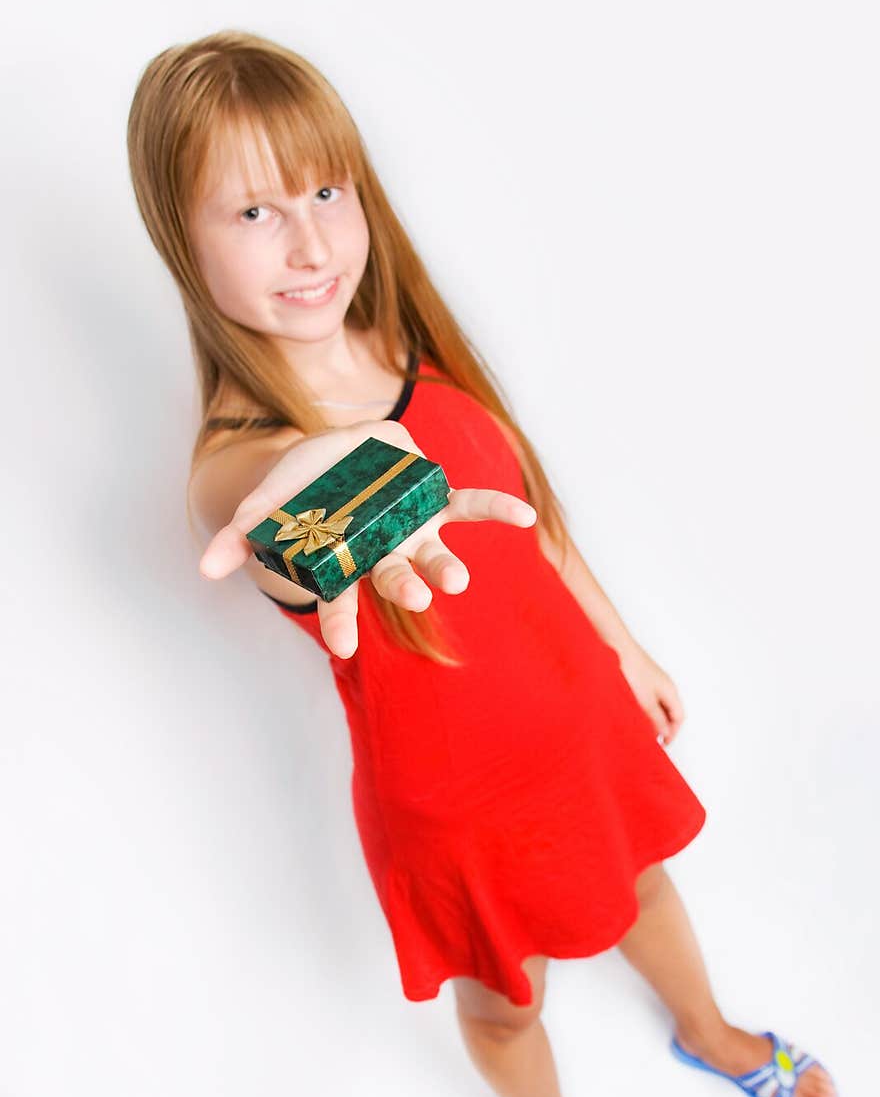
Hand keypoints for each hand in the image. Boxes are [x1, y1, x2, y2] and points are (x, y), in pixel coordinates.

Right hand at [199, 418, 537, 658]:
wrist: (342, 451)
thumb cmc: (304, 486)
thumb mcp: (267, 504)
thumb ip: (242, 535)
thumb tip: (207, 569)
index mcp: (346, 560)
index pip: (342, 599)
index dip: (342, 620)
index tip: (345, 645)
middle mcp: (385, 553)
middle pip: (395, 579)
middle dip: (404, 590)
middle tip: (416, 604)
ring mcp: (415, 529)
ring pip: (436, 553)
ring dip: (447, 567)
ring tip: (458, 582)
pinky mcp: (437, 499)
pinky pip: (472, 505)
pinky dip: (499, 510)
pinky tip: (526, 520)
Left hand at [614, 641, 686, 745]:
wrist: (618, 649)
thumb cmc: (632, 670)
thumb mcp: (645, 701)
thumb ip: (656, 718)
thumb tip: (665, 732)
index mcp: (671, 691)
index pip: (679, 717)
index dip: (673, 732)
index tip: (663, 744)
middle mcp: (665, 686)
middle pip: (671, 712)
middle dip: (664, 727)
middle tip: (654, 740)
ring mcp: (654, 682)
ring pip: (659, 706)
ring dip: (654, 719)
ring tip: (643, 729)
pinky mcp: (643, 679)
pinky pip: (649, 699)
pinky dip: (646, 710)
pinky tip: (635, 714)